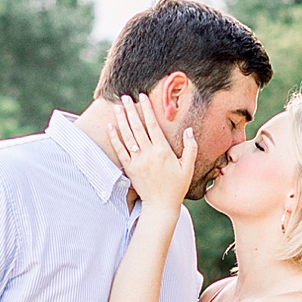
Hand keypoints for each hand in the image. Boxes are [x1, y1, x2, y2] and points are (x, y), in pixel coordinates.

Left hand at [105, 93, 195, 211]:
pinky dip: (114, 138)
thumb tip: (189, 130)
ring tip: (117, 106)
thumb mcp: (188, 167)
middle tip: (125, 96)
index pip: (153, 125)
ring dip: (121, 120)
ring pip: (127, 136)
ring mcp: (137, 160)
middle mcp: (148, 153)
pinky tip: (110, 127)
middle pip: (137, 127)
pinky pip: (120, 150)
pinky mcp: (129, 168)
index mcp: (163, 151)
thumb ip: (190, 147)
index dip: (147, 109)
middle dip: (131, 110)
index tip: (143, 97)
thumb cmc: (176, 186)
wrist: (161, 205)